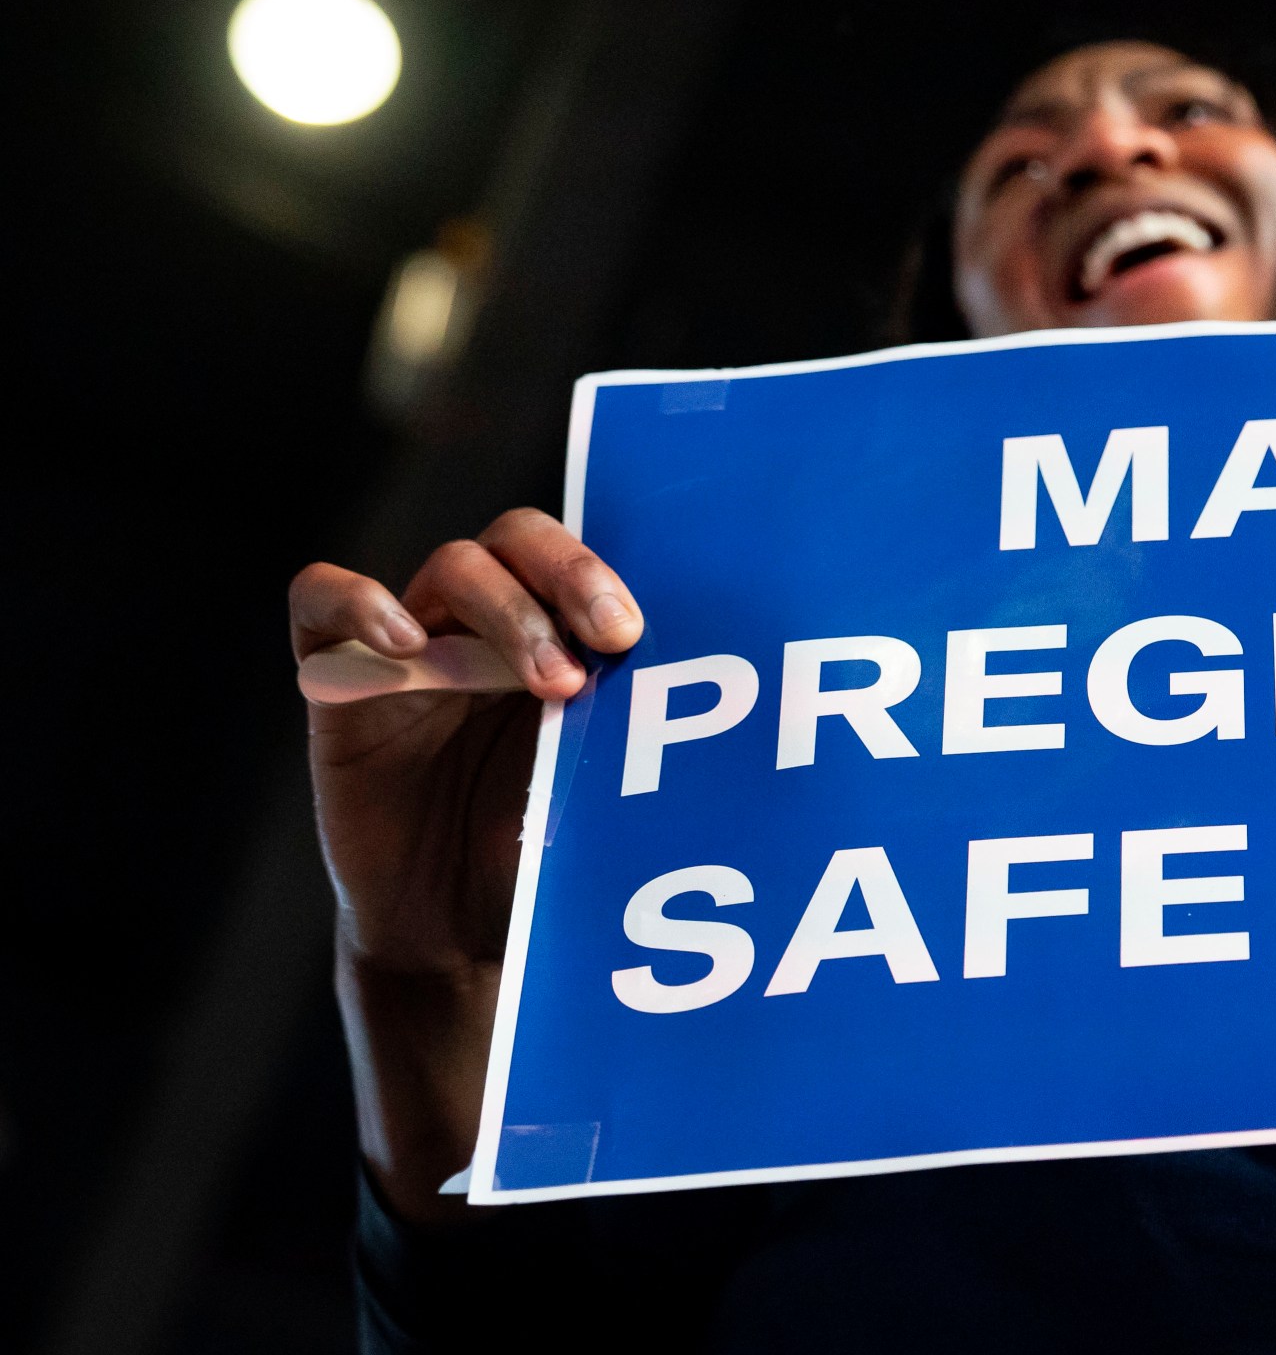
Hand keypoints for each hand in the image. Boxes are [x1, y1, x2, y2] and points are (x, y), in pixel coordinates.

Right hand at [290, 509, 641, 1218]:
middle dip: (569, 577)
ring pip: (449, 568)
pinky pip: (320, 600)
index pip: (575, 552)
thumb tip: (756, 695)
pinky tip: (401, 640)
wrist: (461, 935)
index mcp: (558, 631)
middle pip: (515, 539)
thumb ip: (645, 725)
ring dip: (506, 612)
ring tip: (549, 682)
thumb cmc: (549, 855)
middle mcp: (486, 624)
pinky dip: (356, 601)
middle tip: (610, 641)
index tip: (640, 633)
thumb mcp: (608, 784)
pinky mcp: (338, 681)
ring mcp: (413, 646)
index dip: (604, 571)